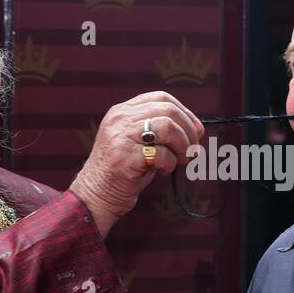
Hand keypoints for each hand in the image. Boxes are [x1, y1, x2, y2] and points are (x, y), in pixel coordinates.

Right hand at [68, 91, 203, 237]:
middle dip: (188, 131)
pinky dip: (170, 163)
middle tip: (192, 149)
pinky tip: (163, 171)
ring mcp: (121, 136)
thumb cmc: (123, 170)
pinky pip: (161, 153)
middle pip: (168, 110)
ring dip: (182, 145)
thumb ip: (160, 130)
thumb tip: (196, 128)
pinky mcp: (125, 157)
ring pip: (168, 127)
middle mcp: (120, 119)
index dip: (185, 112)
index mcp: (122, 111)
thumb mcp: (138, 141)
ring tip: (180, 160)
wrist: (96, 195)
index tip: (196, 129)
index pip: (161, 97)